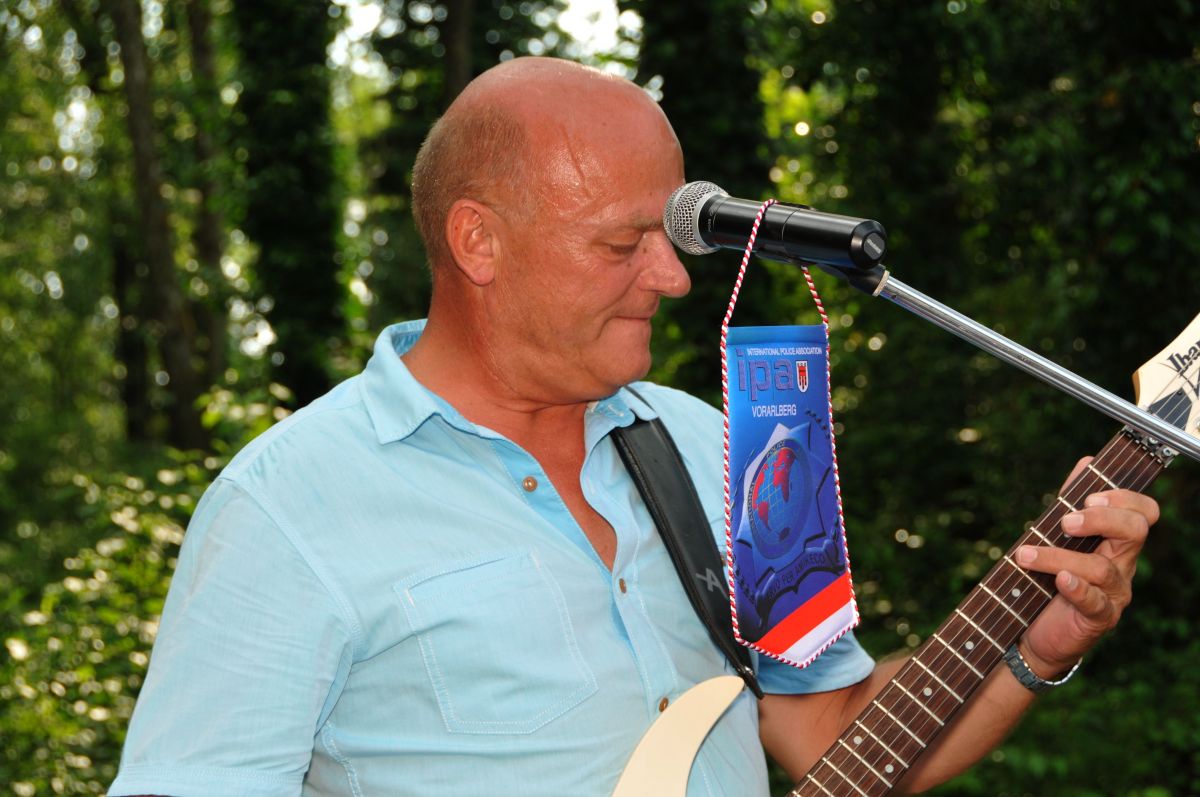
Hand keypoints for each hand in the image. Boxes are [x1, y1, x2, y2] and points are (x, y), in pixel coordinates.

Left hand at [1014, 456, 1158, 676]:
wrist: (1034, 631)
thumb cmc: (1047, 580)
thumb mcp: (1057, 537)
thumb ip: (1071, 501)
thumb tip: (1087, 462)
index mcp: (1116, 541)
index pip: (1143, 513)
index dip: (1124, 498)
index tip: (1089, 497)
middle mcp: (1122, 565)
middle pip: (1134, 532)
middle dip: (1101, 520)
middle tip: (1065, 522)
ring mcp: (1114, 593)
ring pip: (1100, 567)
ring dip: (1058, 556)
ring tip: (1023, 555)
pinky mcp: (1099, 618)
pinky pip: (1095, 601)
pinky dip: (1076, 588)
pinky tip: (1059, 580)